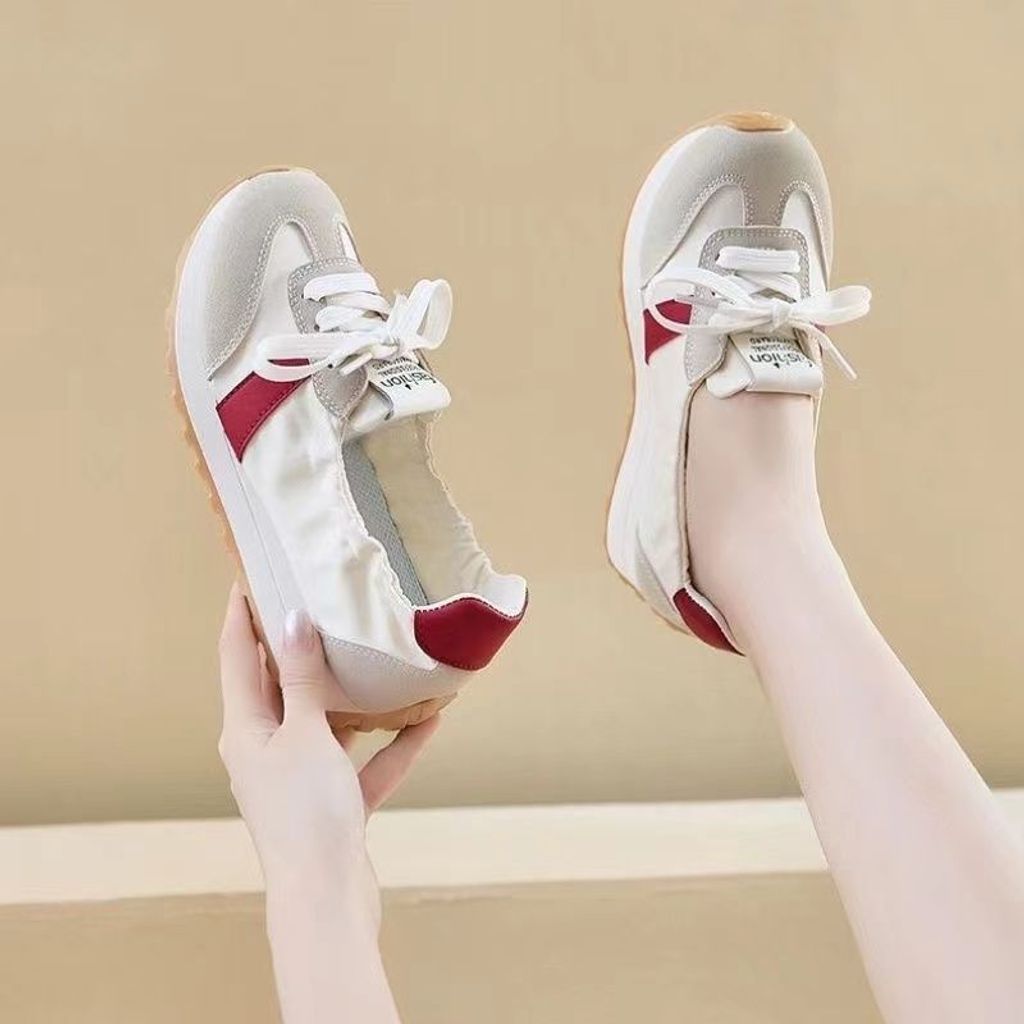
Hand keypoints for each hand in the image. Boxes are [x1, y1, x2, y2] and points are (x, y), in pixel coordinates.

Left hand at [217, 584, 438, 898]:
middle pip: (279, 686)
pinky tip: (427, 721)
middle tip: (320, 601)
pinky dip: (388, 744)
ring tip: (377, 657)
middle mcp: (265, 750)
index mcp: (244, 729)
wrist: (326, 897)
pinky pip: (362, 763)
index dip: (240, 615)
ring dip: (351, 696)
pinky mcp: (332, 804)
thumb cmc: (305, 812)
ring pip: (325, 723)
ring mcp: (299, 779)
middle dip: (298, 647)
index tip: (250, 574)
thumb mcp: (305, 733)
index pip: (236, 656)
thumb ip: (303, 677)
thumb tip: (292, 619)